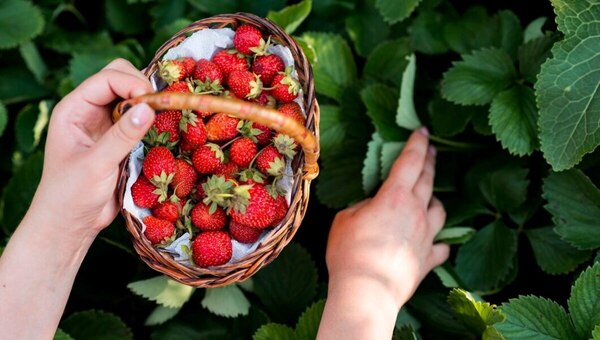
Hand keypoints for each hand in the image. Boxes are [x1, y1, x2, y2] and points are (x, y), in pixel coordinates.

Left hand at [33, 59, 155, 236]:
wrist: (70, 223)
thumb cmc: (71, 195)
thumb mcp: (96, 165)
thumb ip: (122, 136)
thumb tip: (149, 108)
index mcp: (74, 108)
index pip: (107, 78)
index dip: (132, 83)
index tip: (154, 102)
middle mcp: (90, 111)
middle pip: (121, 79)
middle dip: (143, 88)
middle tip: (160, 109)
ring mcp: (106, 124)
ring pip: (133, 98)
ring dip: (150, 104)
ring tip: (165, 119)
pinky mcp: (120, 139)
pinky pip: (140, 119)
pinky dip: (153, 121)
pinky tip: (163, 131)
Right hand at [322, 128, 448, 331]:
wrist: (366, 292)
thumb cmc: (350, 252)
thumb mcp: (345, 220)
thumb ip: (362, 207)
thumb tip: (372, 208)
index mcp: (395, 197)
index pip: (410, 162)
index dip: (417, 143)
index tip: (423, 130)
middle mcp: (416, 212)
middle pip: (428, 180)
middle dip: (430, 161)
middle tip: (431, 150)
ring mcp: (426, 236)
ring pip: (440, 210)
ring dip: (434, 200)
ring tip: (429, 198)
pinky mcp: (427, 260)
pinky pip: (440, 246)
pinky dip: (438, 241)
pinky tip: (434, 241)